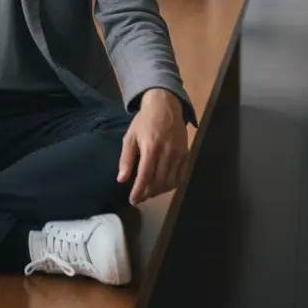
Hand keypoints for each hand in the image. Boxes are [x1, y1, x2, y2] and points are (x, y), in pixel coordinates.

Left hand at [117, 89, 188, 205]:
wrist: (165, 106)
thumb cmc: (144, 121)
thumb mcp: (130, 136)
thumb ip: (126, 159)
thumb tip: (121, 180)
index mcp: (150, 147)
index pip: (145, 176)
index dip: (139, 191)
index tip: (133, 201)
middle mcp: (166, 152)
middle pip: (158, 182)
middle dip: (148, 193)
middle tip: (140, 197)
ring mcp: (179, 154)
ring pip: (170, 182)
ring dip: (159, 191)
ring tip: (149, 192)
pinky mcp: (186, 154)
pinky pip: (181, 177)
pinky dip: (172, 185)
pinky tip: (163, 186)